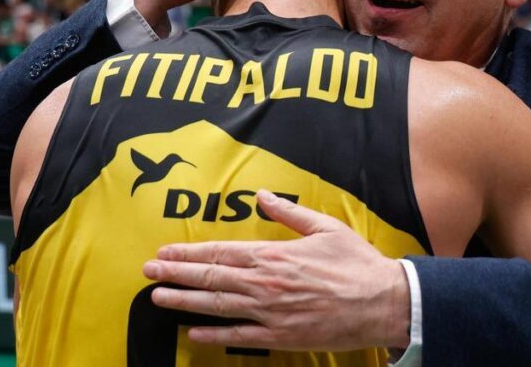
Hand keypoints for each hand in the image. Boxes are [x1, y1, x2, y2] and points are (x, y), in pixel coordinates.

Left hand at [143, 190, 411, 350]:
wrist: (382, 302)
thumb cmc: (356, 263)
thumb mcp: (324, 228)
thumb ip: (288, 213)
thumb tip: (261, 195)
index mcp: (274, 255)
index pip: (220, 253)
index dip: (189, 253)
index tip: (165, 252)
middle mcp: (265, 283)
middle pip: (210, 278)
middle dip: (175, 275)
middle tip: (148, 273)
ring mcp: (270, 312)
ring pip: (216, 306)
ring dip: (184, 302)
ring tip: (158, 298)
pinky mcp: (280, 335)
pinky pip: (239, 336)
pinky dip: (213, 334)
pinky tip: (192, 332)